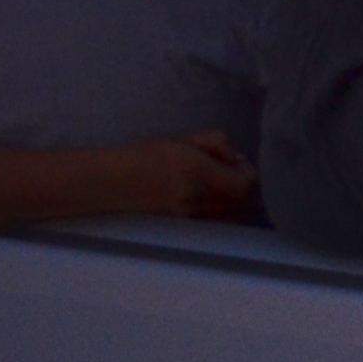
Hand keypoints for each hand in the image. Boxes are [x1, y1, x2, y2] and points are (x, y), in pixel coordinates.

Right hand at [139, 131, 254, 220]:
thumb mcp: (184, 139)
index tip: (238, 162)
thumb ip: (216, 144)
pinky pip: (216, 217)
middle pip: (241, 201)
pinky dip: (221, 205)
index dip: (249, 174)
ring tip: (217, 180)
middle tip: (230, 170)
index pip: (243, 185)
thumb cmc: (146, 154)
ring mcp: (192, 214)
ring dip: (233, 196)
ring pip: (231, 211)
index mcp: (197, 172)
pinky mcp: (185, 223)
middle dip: (243, 185)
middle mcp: (198, 197)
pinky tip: (207, 192)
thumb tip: (237, 159)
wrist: (113, 182)